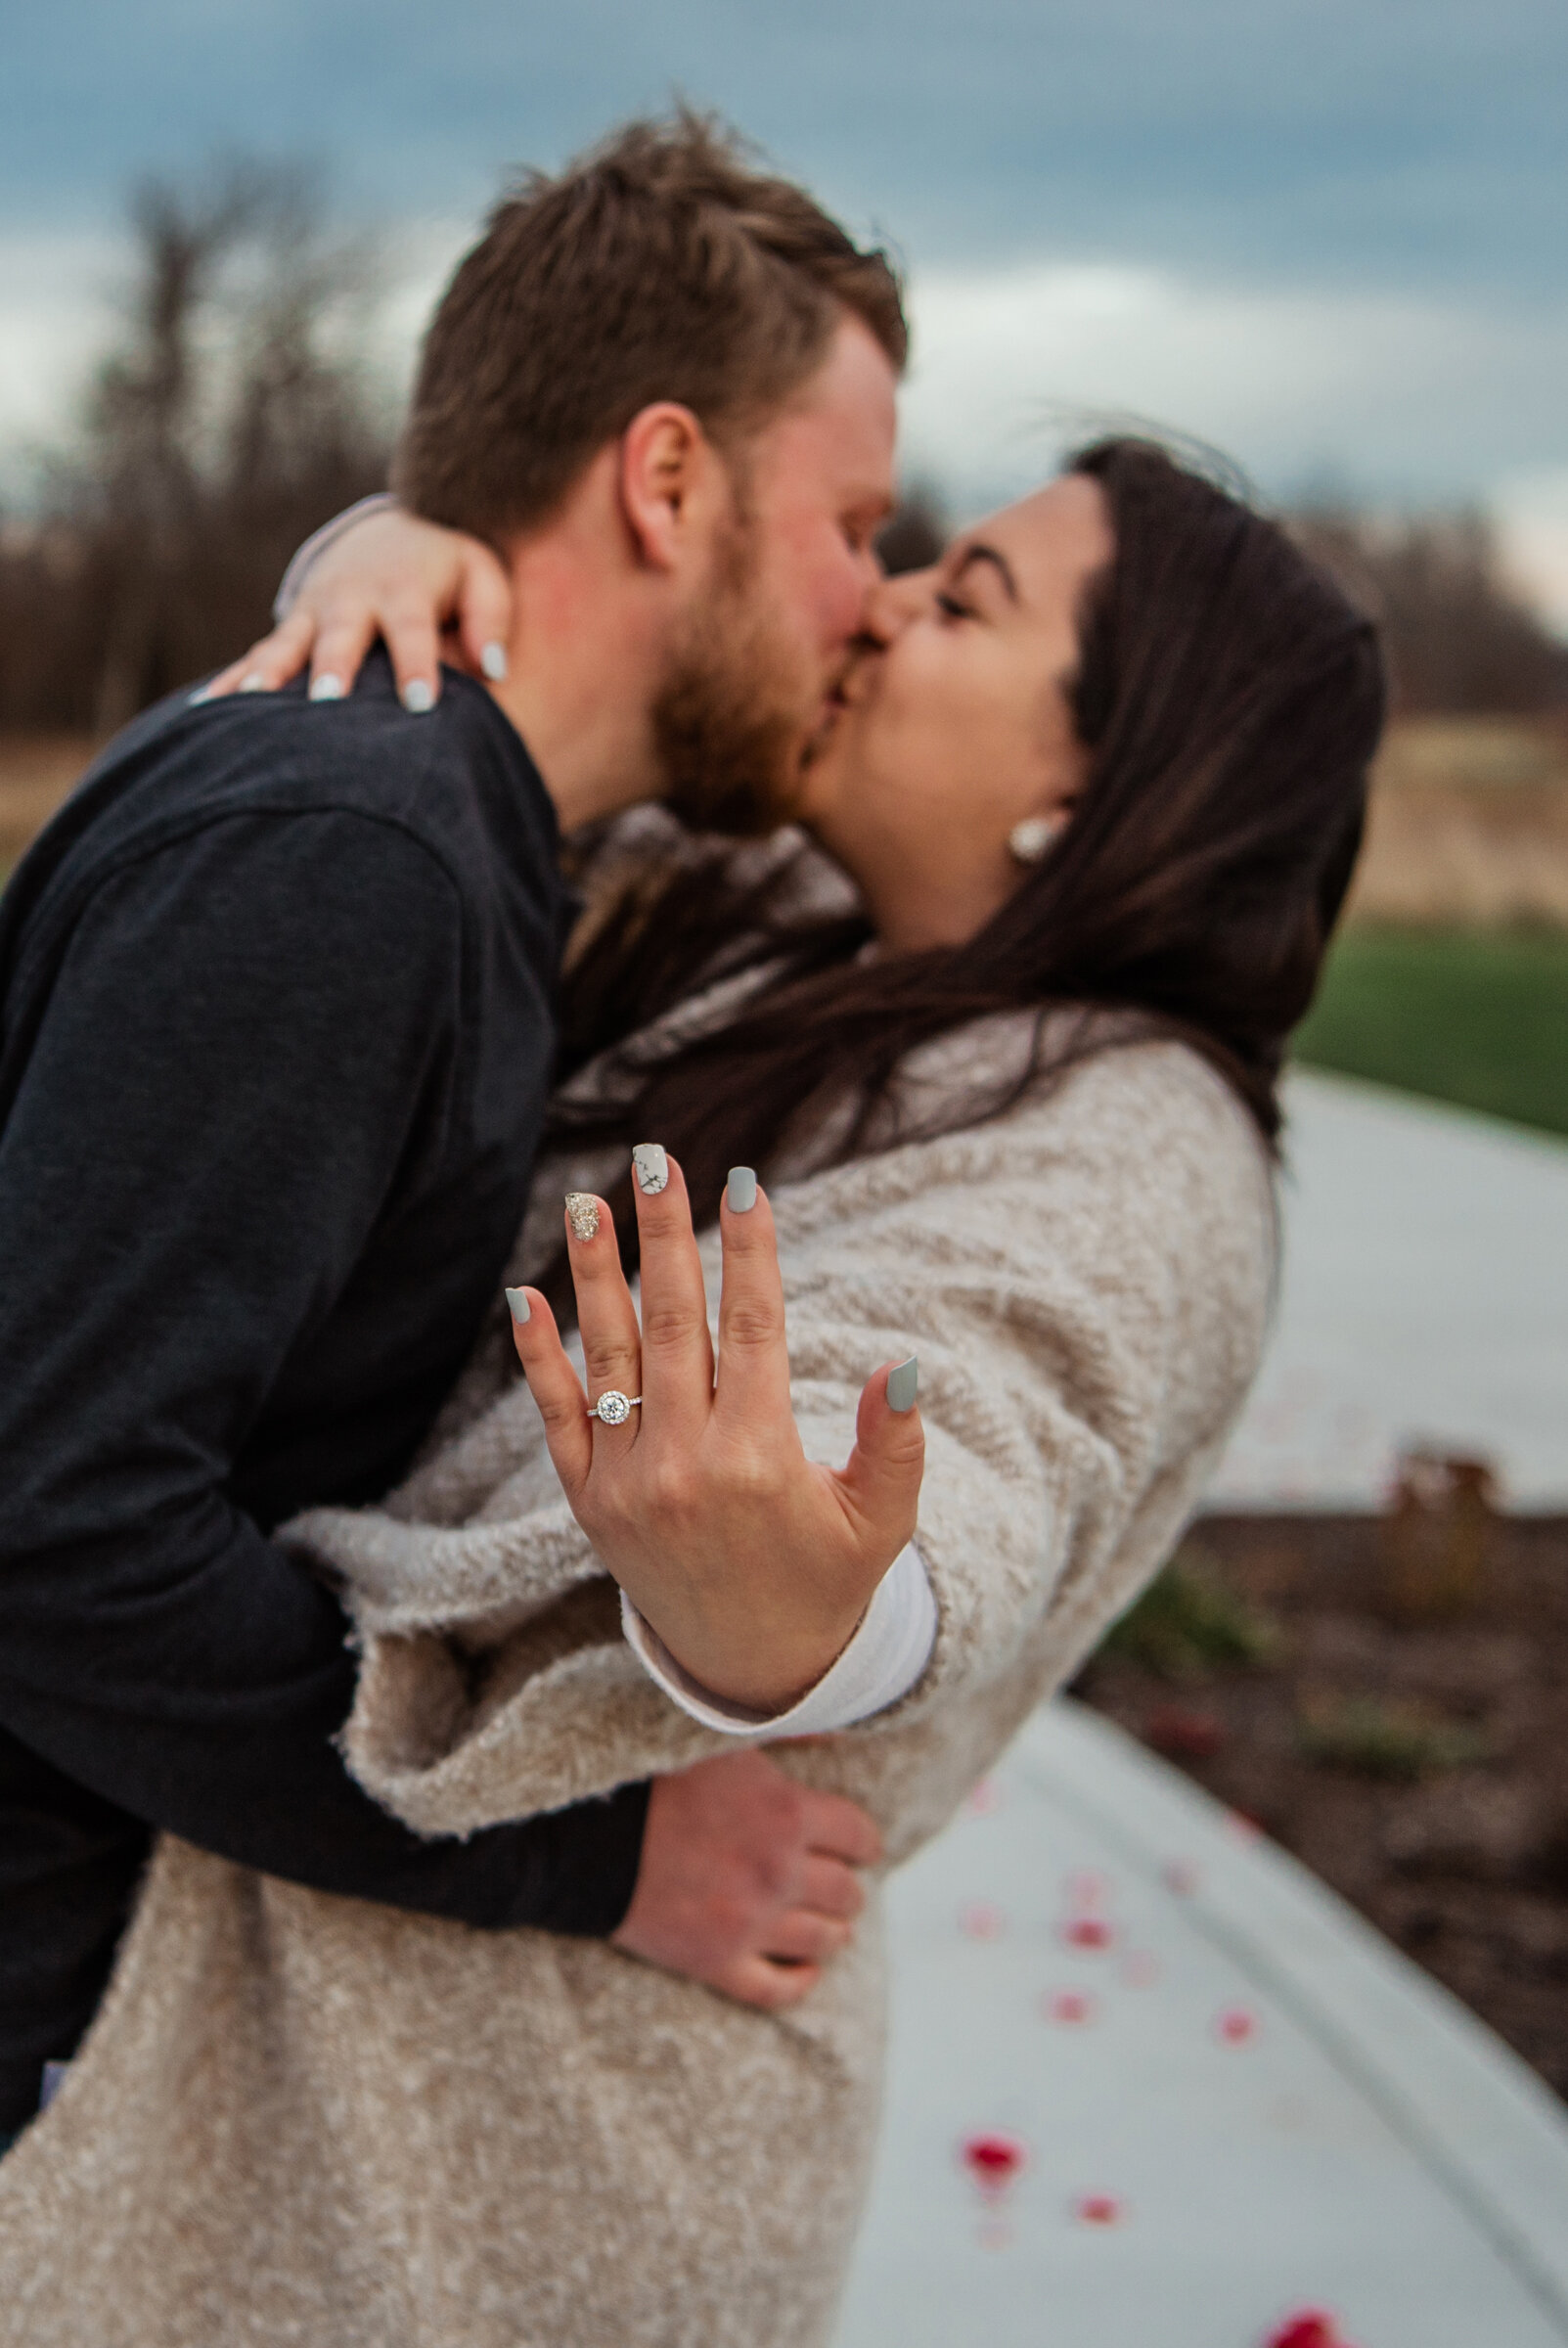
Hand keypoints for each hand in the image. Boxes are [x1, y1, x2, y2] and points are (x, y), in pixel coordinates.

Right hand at [199, 505, 512, 710]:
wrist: (389, 533)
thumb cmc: (445, 571)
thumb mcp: (480, 577)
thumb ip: (490, 618)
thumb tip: (494, 667)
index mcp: (404, 591)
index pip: (413, 631)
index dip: (416, 665)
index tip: (419, 704)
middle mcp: (351, 600)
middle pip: (340, 637)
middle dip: (332, 668)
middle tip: (327, 703)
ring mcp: (313, 614)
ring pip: (287, 645)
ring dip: (268, 674)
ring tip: (252, 704)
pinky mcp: (290, 629)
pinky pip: (255, 657)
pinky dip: (230, 682)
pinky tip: (205, 711)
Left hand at [508, 1155, 922, 1713]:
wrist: (750, 1666)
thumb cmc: (828, 1579)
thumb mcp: (880, 1521)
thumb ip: (895, 1445)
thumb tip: (905, 1365)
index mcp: (760, 1460)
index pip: (753, 1328)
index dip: (750, 1250)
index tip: (744, 1182)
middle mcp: (685, 1465)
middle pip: (673, 1323)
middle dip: (666, 1235)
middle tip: (657, 1159)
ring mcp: (629, 1483)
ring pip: (609, 1357)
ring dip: (595, 1274)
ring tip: (588, 1201)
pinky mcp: (589, 1504)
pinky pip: (558, 1418)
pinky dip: (539, 1358)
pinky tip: (524, 1297)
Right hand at [612, 1749, 880, 2008]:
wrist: (583, 1834)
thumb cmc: (654, 1774)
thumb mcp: (724, 1738)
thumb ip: (787, 1732)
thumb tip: (837, 1730)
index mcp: (787, 1813)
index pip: (860, 1837)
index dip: (864, 1841)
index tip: (859, 1844)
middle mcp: (779, 1872)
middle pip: (847, 1893)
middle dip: (846, 1886)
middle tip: (836, 1882)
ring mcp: (750, 1923)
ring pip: (823, 1942)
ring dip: (831, 1931)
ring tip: (826, 1923)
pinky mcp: (715, 1962)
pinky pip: (778, 1989)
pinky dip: (800, 1982)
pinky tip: (805, 1971)